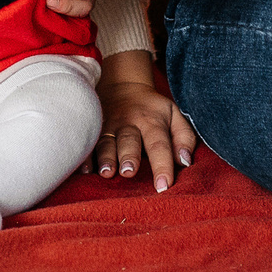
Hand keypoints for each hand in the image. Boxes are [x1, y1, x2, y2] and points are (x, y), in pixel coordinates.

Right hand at [94, 51, 196, 188]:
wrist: (122, 85)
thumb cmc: (152, 109)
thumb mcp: (174, 114)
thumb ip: (184, 136)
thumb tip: (186, 162)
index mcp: (152, 121)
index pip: (159, 144)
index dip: (162, 165)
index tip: (164, 186)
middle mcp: (129, 123)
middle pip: (129, 141)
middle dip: (129, 156)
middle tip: (129, 173)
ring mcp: (108, 126)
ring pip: (106, 142)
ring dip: (106, 158)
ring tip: (107, 173)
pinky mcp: (92, 128)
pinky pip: (87, 142)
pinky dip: (85, 156)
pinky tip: (85, 169)